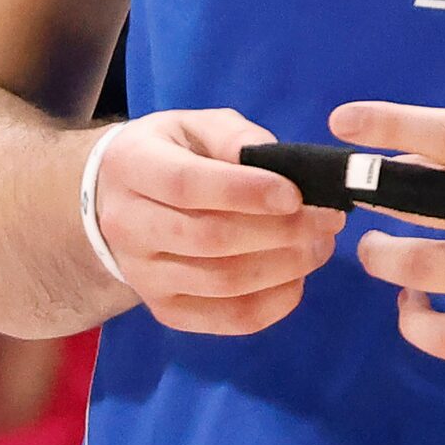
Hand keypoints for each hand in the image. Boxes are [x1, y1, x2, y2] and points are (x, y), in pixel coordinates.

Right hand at [87, 109, 345, 334]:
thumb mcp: (195, 126)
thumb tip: (272, 160)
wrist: (115, 203)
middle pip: (209, 239)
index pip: (187, 185)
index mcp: (133, 167)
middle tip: (329, 217)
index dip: (245, 191)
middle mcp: (129, 227)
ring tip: (322, 244)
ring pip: (221, 282)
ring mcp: (144, 276)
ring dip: (284, 266)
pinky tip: (299, 279)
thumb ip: (233, 137)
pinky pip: (224, 318)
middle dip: (281, 231)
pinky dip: (271, 304)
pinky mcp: (166, 310)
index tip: (296, 194)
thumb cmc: (171, 153)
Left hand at [333, 101, 444, 386]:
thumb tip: (419, 164)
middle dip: (370, 196)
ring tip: (379, 254)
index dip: (392, 122)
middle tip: (346, 199)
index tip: (344, 120)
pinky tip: (416, 313)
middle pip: (423, 199)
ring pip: (418, 268)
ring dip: (384, 260)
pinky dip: (415, 323)